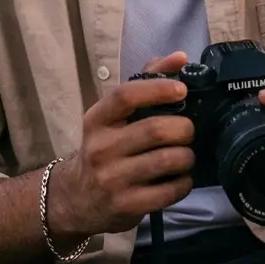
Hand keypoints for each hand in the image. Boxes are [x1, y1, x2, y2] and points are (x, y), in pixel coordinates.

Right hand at [47, 53, 193, 241]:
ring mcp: (112, 179)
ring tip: (186, 155)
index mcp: (97, 120)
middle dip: (183, 129)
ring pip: (167, 160)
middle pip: (155, 130)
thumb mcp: (113, 117)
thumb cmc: (103, 149)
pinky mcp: (126, 206)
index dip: (158, 89)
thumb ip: (145, 83)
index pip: (125, 95)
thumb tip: (180, 58)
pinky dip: (184, 183)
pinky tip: (180, 178)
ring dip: (187, 156)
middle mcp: (101, 148)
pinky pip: (169, 191)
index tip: (182, 90)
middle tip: (187, 131)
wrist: (76, 198)